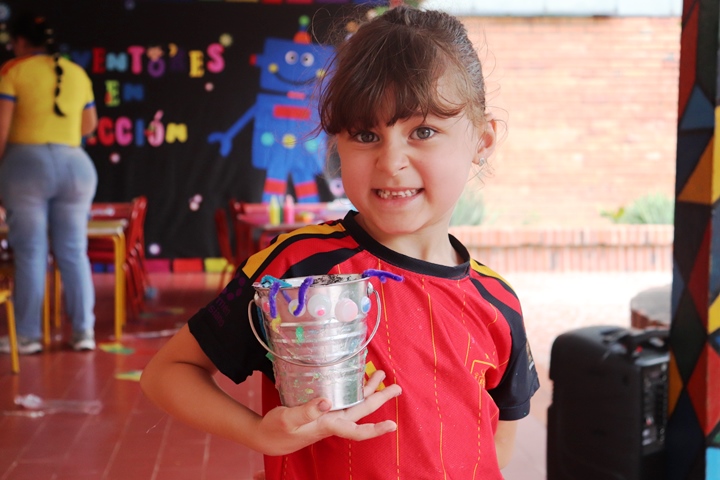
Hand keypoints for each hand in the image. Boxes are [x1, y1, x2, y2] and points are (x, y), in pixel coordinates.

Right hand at [254, 370, 400, 455]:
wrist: (267, 437)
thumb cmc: (276, 430)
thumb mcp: (287, 420)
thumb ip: (306, 411)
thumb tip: (326, 401)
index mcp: (328, 425)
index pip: (357, 430)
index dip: (375, 429)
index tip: (393, 425)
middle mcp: (333, 420)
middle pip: (362, 411)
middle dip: (380, 398)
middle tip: (396, 387)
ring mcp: (329, 415)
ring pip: (355, 402)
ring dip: (369, 390)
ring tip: (381, 376)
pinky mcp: (323, 410)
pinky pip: (344, 398)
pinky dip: (353, 388)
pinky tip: (356, 379)